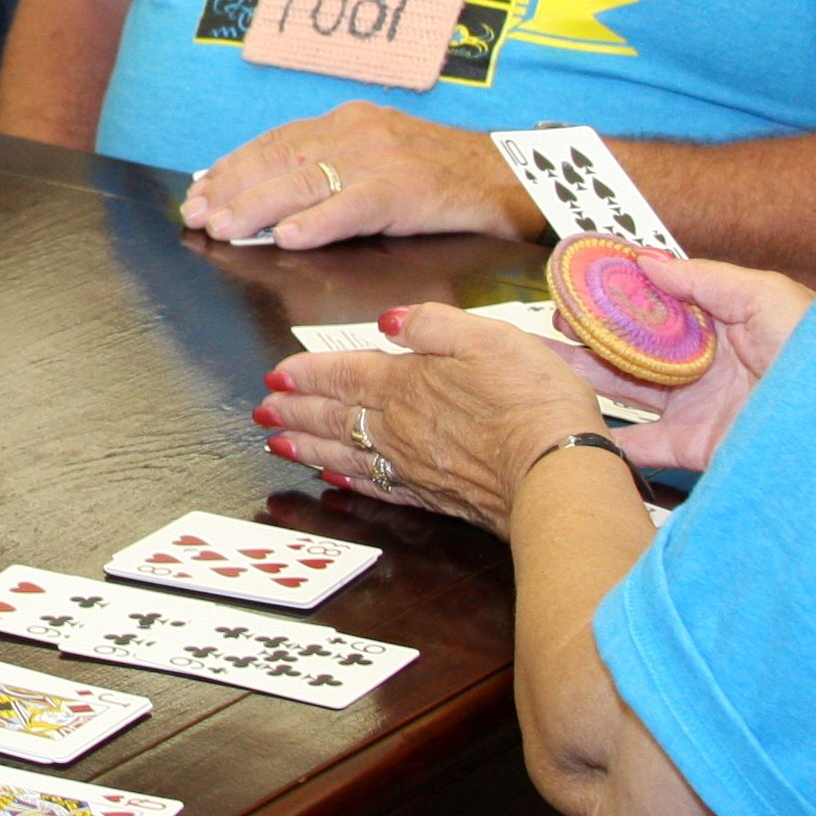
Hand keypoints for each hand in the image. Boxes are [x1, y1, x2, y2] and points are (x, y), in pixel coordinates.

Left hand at [182, 101, 538, 247]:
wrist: (507, 176)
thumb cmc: (439, 177)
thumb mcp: (379, 160)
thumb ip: (328, 171)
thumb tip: (269, 200)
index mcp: (348, 123)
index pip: (276, 142)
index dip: (234, 167)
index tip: (199, 190)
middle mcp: (358, 133)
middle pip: (280, 159)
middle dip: (233, 188)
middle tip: (197, 214)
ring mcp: (381, 158)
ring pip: (305, 181)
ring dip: (258, 206)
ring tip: (225, 226)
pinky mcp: (405, 188)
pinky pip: (353, 206)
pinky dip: (318, 222)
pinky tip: (289, 237)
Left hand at [256, 308, 607, 531]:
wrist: (554, 470)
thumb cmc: (529, 398)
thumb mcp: (487, 335)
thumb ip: (433, 324)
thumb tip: (388, 319)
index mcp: (406, 381)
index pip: (342, 374)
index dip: (306, 374)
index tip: (274, 376)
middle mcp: (398, 426)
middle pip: (333, 415)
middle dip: (293, 411)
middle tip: (261, 411)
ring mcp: (412, 466)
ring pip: (344, 453)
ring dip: (306, 446)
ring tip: (276, 444)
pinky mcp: (433, 496)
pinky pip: (375, 486)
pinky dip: (347, 481)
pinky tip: (333, 479)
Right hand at [529, 255, 813, 475]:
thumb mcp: (766, 295)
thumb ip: (704, 278)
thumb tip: (647, 260)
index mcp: (721, 322)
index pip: (656, 303)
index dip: (616, 292)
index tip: (576, 282)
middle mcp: (704, 364)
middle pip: (632, 346)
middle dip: (588, 334)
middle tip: (548, 323)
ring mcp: (697, 406)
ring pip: (626, 389)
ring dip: (584, 377)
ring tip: (542, 366)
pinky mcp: (694, 448)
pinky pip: (640, 445)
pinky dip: (606, 440)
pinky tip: (573, 424)